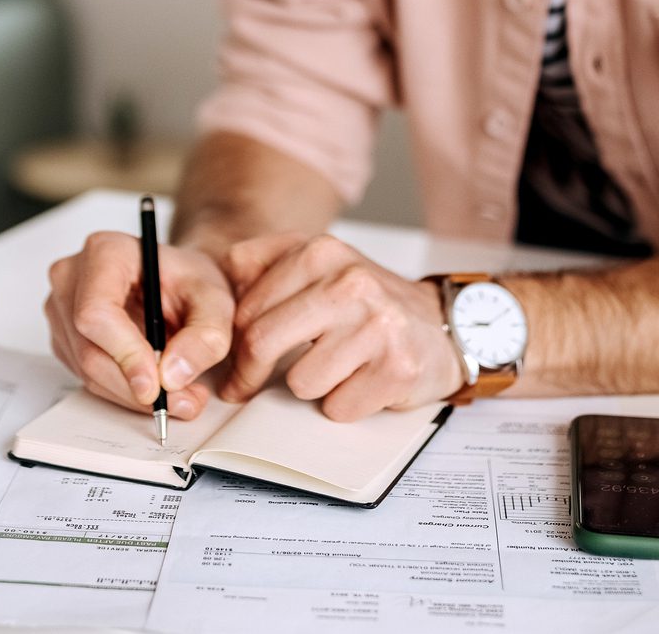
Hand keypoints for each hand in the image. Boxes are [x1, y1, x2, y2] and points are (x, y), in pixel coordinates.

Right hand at [44, 231, 232, 421]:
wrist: (177, 282)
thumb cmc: (189, 281)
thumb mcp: (216, 300)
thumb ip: (205, 336)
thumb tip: (173, 375)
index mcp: (105, 251)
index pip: (97, 312)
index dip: (125, 354)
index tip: (156, 386)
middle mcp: (72, 276)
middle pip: (89, 348)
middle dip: (136, 385)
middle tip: (182, 401)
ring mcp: (62, 308)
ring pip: (87, 370)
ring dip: (133, 394)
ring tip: (180, 396)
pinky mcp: (65, 337)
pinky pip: (87, 377)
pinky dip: (123, 391)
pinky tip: (154, 384)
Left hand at [220, 233, 463, 421]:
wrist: (441, 327)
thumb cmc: (366, 304)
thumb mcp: (317, 265)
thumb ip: (263, 262)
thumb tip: (217, 275)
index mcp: (321, 251)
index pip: (246, 308)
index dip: (231, 346)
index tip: (232, 366)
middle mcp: (350, 282)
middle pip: (263, 343)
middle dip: (251, 375)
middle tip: (249, 387)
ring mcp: (377, 324)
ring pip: (300, 382)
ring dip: (311, 387)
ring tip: (336, 368)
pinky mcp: (397, 367)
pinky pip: (338, 407)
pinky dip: (344, 404)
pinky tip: (362, 382)